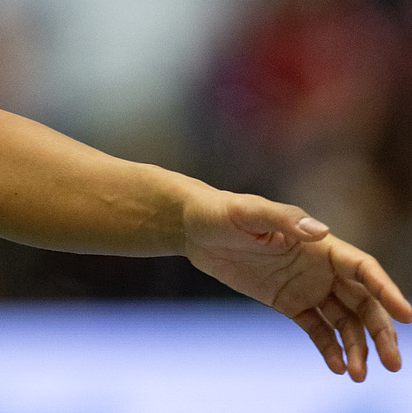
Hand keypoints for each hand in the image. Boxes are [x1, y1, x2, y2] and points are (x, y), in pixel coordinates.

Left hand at [183, 189, 411, 379]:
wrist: (195, 229)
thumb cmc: (222, 211)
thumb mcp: (248, 211)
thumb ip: (283, 220)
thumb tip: (320, 231)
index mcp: (321, 245)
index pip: (363, 270)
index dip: (386, 291)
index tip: (406, 315)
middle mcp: (322, 269)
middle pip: (363, 303)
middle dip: (380, 332)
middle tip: (392, 363)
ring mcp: (308, 288)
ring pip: (344, 322)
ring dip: (356, 347)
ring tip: (357, 374)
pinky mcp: (289, 304)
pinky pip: (317, 329)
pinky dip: (329, 348)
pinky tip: (337, 367)